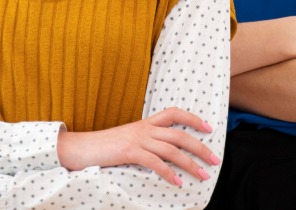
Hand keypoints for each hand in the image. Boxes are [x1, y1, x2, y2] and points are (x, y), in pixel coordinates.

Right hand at [57, 107, 219, 186]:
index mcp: (144, 123)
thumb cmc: (103, 147)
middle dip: (200, 147)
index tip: (208, 128)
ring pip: (172, 150)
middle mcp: (144, 129)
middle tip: (215, 159)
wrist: (80, 147)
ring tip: (202, 175)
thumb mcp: (127, 139)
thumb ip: (144, 141)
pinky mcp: (130, 152)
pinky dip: (169, 173)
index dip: (192, 118)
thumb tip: (162, 153)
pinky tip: (177, 182)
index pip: (173, 113)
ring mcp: (137, 139)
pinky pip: (155, 162)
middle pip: (179, 134)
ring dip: (191, 164)